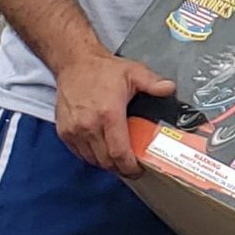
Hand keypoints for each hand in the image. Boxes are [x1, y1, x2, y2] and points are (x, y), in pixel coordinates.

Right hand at [54, 50, 174, 176]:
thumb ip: (154, 83)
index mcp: (108, 114)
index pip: (118, 152)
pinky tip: (103, 150)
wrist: (74, 64)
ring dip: (106, 163)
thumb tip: (170, 89)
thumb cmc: (104, 70)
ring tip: (119, 159)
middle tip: (132, 166)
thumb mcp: (134, 72)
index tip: (138, 170)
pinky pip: (80, 154)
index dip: (129, 166)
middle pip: (106, 161)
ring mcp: (74, 131)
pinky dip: (92, 156)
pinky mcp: (64, 132)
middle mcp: (89, 126)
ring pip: (92, 160)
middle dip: (120, 168)